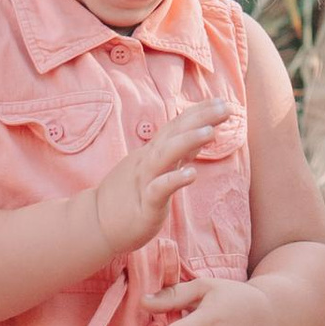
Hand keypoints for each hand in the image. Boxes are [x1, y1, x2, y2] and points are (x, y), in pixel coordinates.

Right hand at [89, 100, 233, 261]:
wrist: (97, 223)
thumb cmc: (130, 196)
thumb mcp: (155, 168)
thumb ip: (178, 152)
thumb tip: (202, 133)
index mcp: (152, 153)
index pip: (177, 126)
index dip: (199, 112)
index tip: (222, 101)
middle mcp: (149, 161)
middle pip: (174, 134)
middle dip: (200, 118)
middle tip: (227, 107)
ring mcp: (145, 181)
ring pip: (165, 156)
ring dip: (187, 141)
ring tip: (211, 132)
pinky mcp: (145, 205)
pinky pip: (158, 190)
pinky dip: (174, 180)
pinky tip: (192, 174)